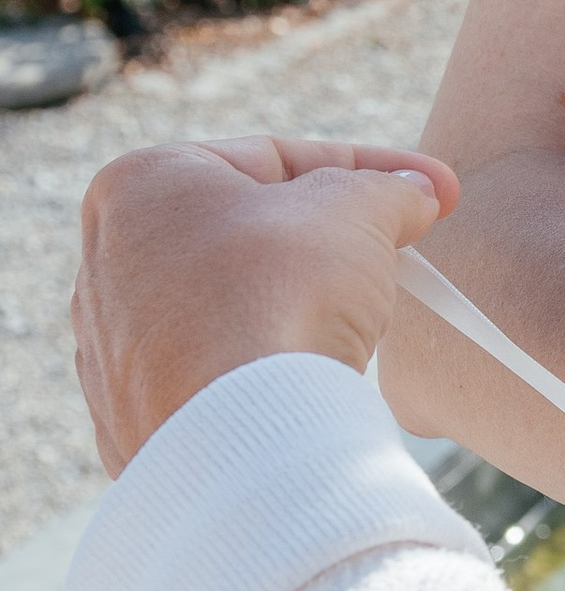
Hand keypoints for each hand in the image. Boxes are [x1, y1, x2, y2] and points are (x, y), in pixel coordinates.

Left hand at [75, 138, 460, 474]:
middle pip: (251, 232)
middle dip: (330, 239)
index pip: (277, 159)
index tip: (429, 191)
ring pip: (232, 304)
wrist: (243, 431)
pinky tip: (310, 373)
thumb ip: (385, 189)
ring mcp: (112, 345)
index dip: (370, 171)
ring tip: (361, 319)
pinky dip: (265, 364)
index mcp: (143, 184)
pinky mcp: (131, 413)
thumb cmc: (281, 296)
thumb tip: (412, 195)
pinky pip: (215, 371)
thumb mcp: (355, 210)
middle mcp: (108, 259)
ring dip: (299, 303)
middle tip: (398, 249)